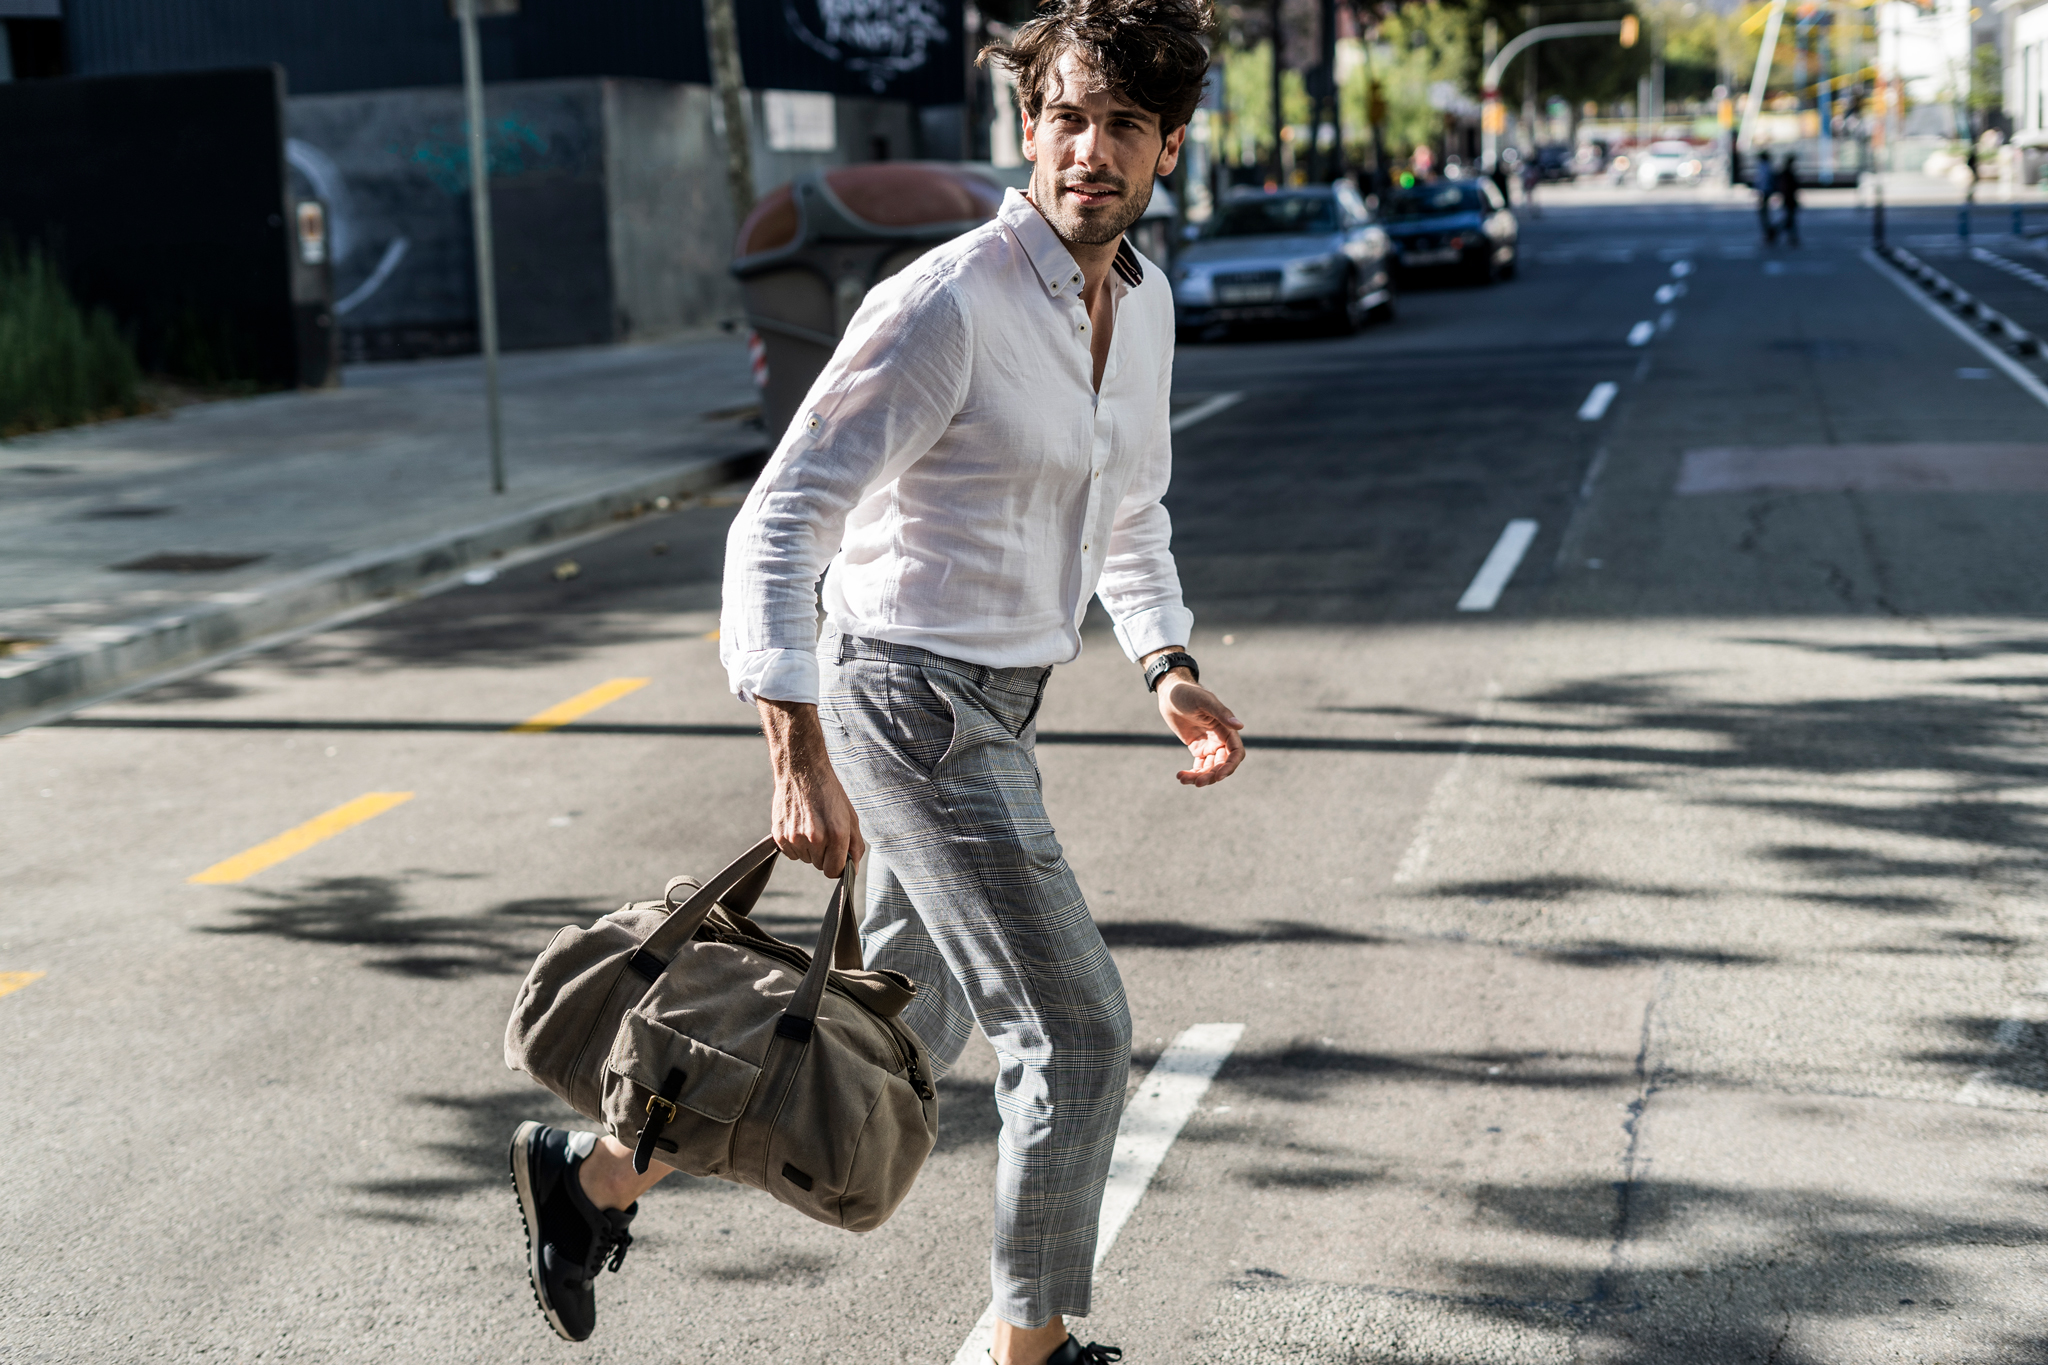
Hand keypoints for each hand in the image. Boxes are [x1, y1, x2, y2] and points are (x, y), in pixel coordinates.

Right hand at [756, 699, 865, 875]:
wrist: (802, 770)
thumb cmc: (829, 793)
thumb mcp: (850, 816)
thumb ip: (855, 845)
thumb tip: (853, 868)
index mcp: (836, 834)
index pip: (834, 872)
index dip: (837, 866)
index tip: (837, 855)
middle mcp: (815, 838)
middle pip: (819, 866)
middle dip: (824, 854)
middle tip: (824, 831)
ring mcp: (795, 837)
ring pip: (804, 859)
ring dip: (809, 849)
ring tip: (811, 825)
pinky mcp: (779, 835)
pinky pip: (790, 853)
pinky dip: (795, 844)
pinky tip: (799, 825)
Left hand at [1156, 676, 1244, 786]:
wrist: (1170, 693)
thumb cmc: (1188, 694)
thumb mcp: (1205, 702)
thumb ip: (1222, 714)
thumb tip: (1240, 726)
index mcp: (1226, 729)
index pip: (1236, 752)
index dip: (1230, 766)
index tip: (1218, 776)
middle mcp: (1221, 739)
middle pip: (1222, 764)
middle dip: (1212, 775)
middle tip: (1197, 782)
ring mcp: (1209, 745)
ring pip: (1210, 768)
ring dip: (1200, 777)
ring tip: (1183, 779)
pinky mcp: (1198, 748)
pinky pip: (1199, 766)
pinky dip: (1191, 773)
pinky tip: (1181, 776)